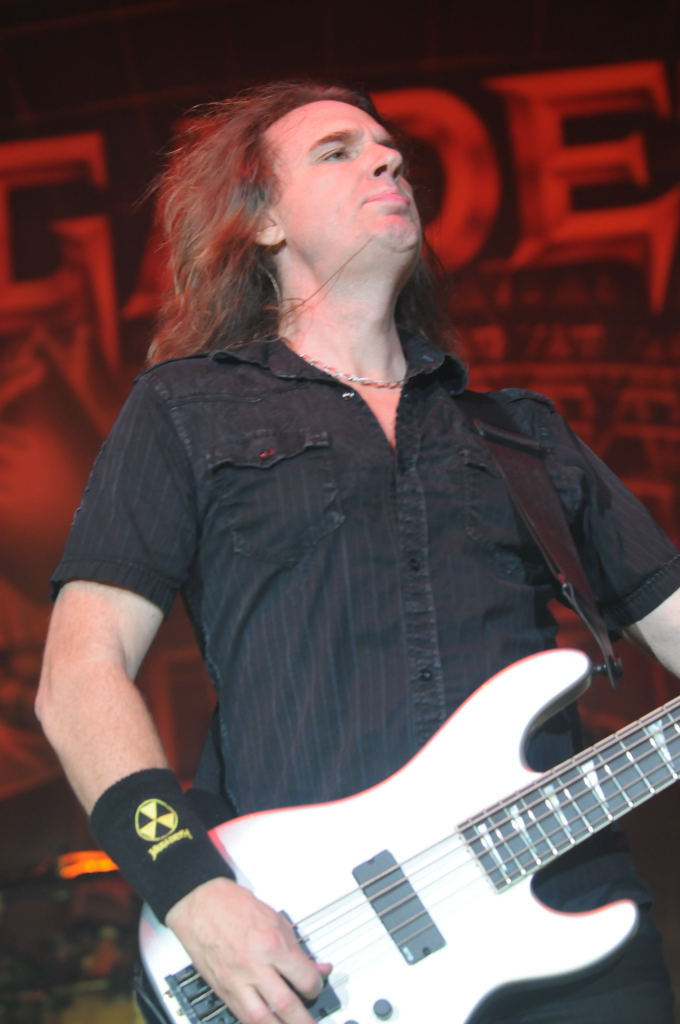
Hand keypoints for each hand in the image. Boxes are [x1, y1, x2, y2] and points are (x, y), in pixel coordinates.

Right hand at [165, 877, 331, 1023]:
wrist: (202, 905)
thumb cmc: (235, 906)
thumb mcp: (277, 920)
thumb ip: (298, 949)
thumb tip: (318, 968)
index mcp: (272, 944)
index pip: (305, 978)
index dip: (317, 987)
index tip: (316, 987)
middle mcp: (255, 966)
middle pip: (286, 1004)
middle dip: (304, 1020)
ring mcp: (237, 981)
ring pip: (262, 1018)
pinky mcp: (223, 990)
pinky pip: (242, 1016)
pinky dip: (257, 1023)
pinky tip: (268, 1023)